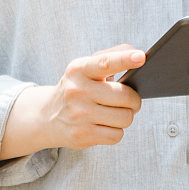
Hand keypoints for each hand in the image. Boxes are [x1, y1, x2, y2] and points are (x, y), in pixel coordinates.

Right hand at [0, 45, 144, 157]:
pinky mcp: (82, 135)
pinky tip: (104, 125)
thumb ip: (110, 57)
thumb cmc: (76, 88)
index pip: (105, 63)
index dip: (124, 59)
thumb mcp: (85, 68)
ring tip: (113, 113)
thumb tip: (137, 54)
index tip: (141, 57)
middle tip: (129, 101)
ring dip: (125, 117)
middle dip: (134, 101)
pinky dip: (115, 132)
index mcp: (79, 69)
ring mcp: (79, 114)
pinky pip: (117, 135)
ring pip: (125, 118)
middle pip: (126, 97)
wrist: (47, 116)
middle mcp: (77, 91)